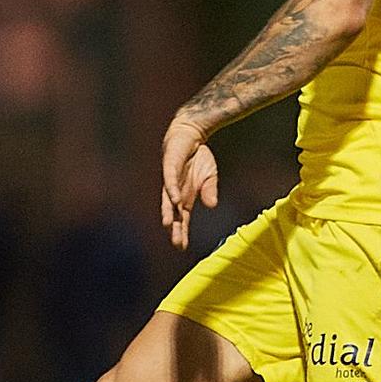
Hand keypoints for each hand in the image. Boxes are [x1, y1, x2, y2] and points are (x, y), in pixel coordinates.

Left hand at [160, 118, 219, 249]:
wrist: (191, 135)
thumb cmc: (198, 158)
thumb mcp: (210, 177)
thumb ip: (210, 191)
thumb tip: (212, 206)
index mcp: (185, 197)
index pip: (181, 219)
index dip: (181, 232)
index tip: (182, 247)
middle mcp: (176, 192)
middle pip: (173, 214)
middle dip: (174, 228)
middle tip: (176, 243)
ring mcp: (171, 181)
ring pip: (168, 200)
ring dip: (168, 212)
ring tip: (169, 225)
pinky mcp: (170, 167)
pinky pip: (171, 181)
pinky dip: (173, 191)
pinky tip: (175, 200)